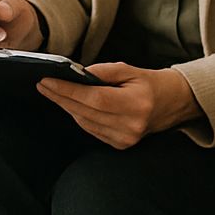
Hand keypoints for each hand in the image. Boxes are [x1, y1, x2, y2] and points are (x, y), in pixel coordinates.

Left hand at [36, 62, 202, 148]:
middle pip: (85, 112)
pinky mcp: (121, 145)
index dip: (68, 90)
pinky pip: (91, 130)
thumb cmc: (148, 83)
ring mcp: (126, 139)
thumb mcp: (129, 69)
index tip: (47, 80)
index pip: (94, 98)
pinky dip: (78, 116)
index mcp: (136, 104)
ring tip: (52, 91)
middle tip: (42, 84)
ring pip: (85, 122)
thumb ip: (102, 71)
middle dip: (61, 97)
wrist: (172, 103)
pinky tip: (69, 104)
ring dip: (66, 106)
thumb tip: (75, 73)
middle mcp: (131, 126)